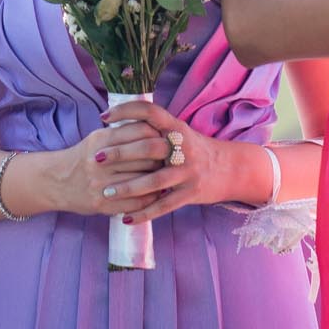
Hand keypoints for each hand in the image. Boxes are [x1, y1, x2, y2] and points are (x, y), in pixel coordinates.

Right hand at [0, 115, 174, 217]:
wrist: (57, 182)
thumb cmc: (83, 157)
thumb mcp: (99, 138)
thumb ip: (123, 132)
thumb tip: (155, 128)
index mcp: (102, 139)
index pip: (140, 130)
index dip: (158, 133)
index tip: (168, 137)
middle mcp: (101, 160)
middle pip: (146, 154)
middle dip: (164, 155)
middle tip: (175, 157)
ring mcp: (101, 184)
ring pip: (144, 178)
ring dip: (161, 178)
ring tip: (170, 176)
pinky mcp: (102, 204)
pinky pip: (135, 202)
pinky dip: (150, 199)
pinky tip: (158, 195)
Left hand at [94, 101, 254, 223]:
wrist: (231, 168)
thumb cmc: (196, 150)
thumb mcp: (180, 132)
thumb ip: (155, 129)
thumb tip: (120, 124)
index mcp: (177, 127)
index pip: (150, 112)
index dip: (126, 110)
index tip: (104, 116)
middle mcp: (183, 147)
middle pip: (148, 147)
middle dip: (120, 153)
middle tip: (97, 158)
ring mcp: (188, 172)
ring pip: (154, 181)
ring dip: (127, 188)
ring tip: (106, 193)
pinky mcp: (191, 193)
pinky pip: (164, 205)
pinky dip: (144, 213)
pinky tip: (126, 218)